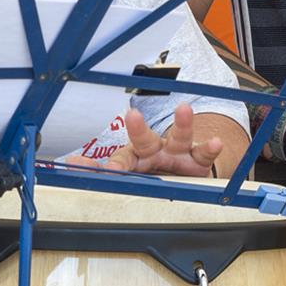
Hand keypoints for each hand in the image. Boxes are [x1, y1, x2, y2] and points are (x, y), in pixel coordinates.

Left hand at [70, 103, 221, 176]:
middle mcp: (156, 150)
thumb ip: (103, 172)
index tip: (107, 170)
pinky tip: (214, 143)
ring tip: (185, 109)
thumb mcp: (130, 175)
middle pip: (145, 139)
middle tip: (132, 116)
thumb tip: (71, 166)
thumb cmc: (153, 173)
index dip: (116, 165)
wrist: (183, 175)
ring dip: (182, 123)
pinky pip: (204, 153)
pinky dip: (210, 148)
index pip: (123, 158)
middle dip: (138, 128)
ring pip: (179, 136)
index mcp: (136, 156)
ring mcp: (177, 152)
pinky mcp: (198, 159)